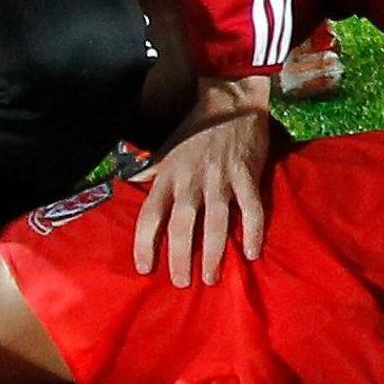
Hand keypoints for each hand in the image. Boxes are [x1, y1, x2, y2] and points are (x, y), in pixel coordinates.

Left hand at [134, 75, 276, 285]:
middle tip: (182, 282)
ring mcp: (221, 179)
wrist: (232, 100)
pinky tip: (253, 253)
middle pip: (182, 227)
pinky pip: (251, 209)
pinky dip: (253, 232)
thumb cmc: (196, 127)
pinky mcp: (247, 175)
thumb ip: (150, 170)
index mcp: (168, 177)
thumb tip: (129, 183)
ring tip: (213, 277)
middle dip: (180, 257)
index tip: (145, 268)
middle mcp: (191, 182)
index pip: (149, 217)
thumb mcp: (166, 149)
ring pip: (216, 223)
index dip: (144, 245)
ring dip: (214, 253)